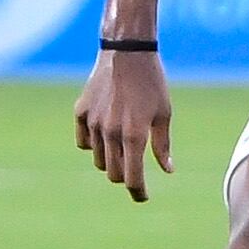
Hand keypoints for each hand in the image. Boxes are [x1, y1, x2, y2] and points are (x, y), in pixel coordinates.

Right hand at [74, 49, 172, 201]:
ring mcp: (92, 123)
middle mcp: (110, 132)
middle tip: (135, 174)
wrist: (127, 52)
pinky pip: (84, 142)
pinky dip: (94, 145)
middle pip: (113, 174)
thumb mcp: (164, 114)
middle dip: (126, 178)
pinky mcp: (80, 113)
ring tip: (123, 149)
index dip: (138, 192)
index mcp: (133, 135)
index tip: (142, 196)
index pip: (132, 178)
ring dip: (111, 161)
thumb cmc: (152, 83)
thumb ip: (162, 145)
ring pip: (99, 160)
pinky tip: (105, 137)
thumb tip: (167, 170)